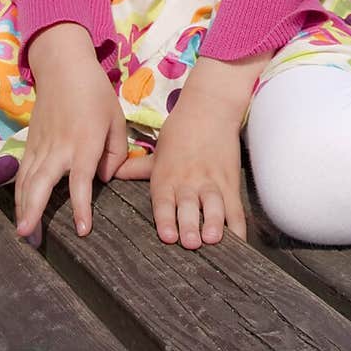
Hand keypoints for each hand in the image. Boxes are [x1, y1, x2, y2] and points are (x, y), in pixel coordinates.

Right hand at [15, 23, 128, 243]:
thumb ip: (115, 153)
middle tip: (29, 236)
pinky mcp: (30, 142)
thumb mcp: (116, 120)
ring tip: (22, 233)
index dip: (80, 207)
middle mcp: (59, 147)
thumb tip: (104, 179)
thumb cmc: (95, 93)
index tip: (82, 230)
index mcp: (85, 143)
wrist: (63, 68)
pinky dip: (19, 192)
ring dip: (23, 207)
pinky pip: (22, 172)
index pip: (81, 181)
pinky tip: (20, 209)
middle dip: (34, 211)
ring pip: (27, 181)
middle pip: (41, 184)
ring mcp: (40, 145)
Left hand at [114, 53, 270, 248]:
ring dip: (214, 222)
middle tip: (191, 242)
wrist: (210, 108)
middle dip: (190, 225)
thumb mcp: (158, 151)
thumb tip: (112, 174)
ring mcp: (212, 182)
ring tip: (213, 238)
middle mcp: (189, 181)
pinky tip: (238, 241)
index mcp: (167, 177)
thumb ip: (137, 168)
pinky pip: (235, 208)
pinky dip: (238, 226)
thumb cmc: (180, 130)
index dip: (166, 219)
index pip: (164, 202)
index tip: (168, 236)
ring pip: (214, 205)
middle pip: (190, 206)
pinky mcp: (231, 182)